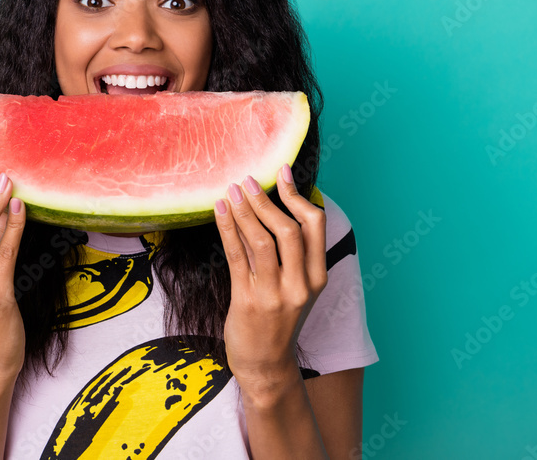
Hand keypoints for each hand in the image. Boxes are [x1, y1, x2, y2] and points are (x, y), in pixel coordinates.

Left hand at [213, 163, 327, 388]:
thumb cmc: (278, 319)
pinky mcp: (247, 301)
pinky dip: (227, 228)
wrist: (265, 364)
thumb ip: (290, 252)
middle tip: (249, 180)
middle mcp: (299, 285)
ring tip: (232, 190)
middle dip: (267, 200)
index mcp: (316, 277)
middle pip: (289, 230)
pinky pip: (236, 257)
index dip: (298, 195)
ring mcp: (273, 295)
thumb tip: (273, 205)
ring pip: (261, 241)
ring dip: (245, 211)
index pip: (315, 226)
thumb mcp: (295, 287)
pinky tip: (220, 210)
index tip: (282, 173)